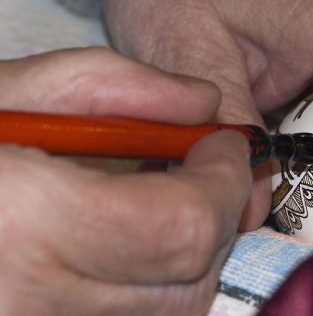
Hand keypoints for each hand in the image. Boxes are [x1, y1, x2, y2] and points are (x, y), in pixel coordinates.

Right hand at [0, 48, 252, 314]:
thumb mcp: (11, 90)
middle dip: (217, 215)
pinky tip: (131, 243)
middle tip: (203, 168)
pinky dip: (154, 284)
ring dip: (190, 252)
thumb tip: (205, 103)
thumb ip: (118, 87)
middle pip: (188, 279)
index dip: (223, 181)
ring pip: (171, 311)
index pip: (183, 226)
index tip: (225, 143)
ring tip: (163, 198)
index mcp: (18, 225)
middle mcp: (27, 305)